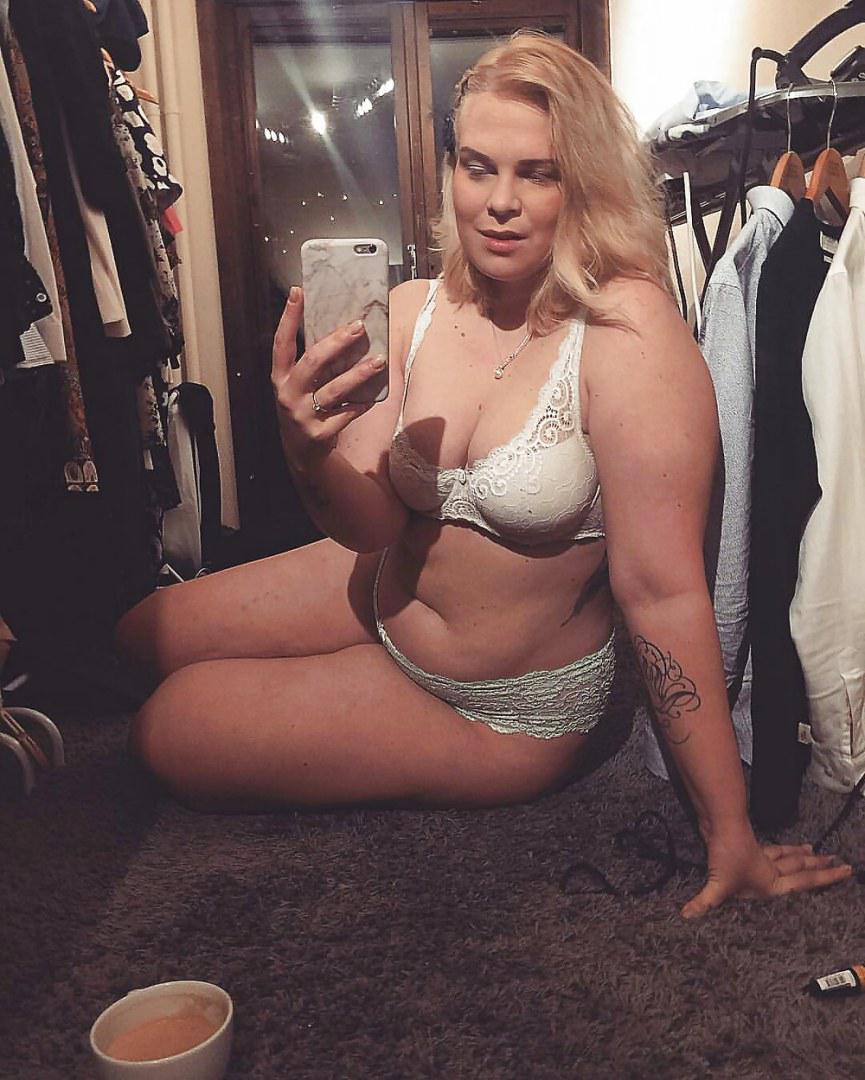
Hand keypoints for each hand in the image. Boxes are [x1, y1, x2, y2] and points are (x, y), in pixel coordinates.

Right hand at [271, 287, 384, 468]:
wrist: (301, 453)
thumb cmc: (305, 407)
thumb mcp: (299, 385)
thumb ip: (313, 364)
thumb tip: (343, 331)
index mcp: (279, 377)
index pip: (281, 343)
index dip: (288, 317)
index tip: (298, 292)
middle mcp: (287, 394)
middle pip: (313, 363)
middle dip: (337, 342)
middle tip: (359, 326)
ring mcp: (302, 415)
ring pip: (334, 390)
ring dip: (359, 374)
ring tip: (379, 360)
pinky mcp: (319, 434)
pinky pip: (346, 414)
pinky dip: (361, 404)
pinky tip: (375, 396)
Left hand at [681, 827, 853, 918]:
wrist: (721, 825)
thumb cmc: (726, 856)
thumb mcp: (717, 886)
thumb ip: (704, 903)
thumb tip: (685, 916)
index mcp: (773, 883)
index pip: (806, 882)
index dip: (826, 878)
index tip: (845, 871)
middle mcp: (772, 870)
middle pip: (801, 867)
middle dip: (820, 866)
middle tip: (838, 862)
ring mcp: (763, 857)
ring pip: (788, 856)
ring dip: (802, 855)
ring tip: (814, 850)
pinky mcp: (752, 846)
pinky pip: (772, 849)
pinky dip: (781, 849)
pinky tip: (780, 848)